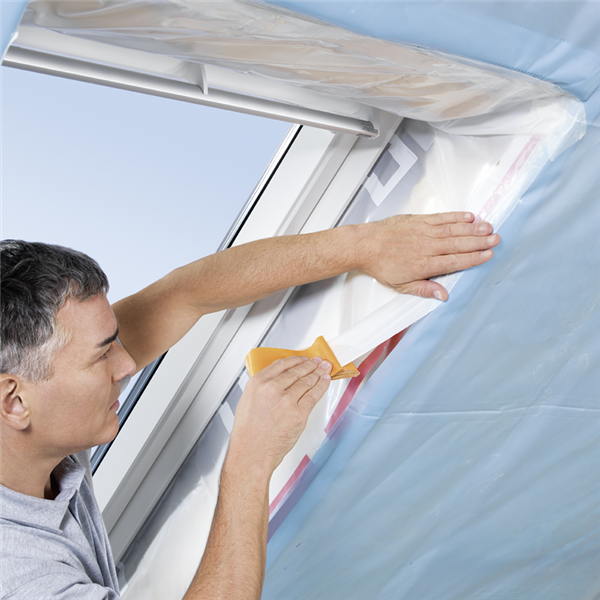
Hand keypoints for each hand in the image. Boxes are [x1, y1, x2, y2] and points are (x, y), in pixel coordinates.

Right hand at [228, 356, 331, 479]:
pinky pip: (314, 395)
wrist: (252, 453)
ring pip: (307, 382)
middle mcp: (272, 389)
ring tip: (324, 369)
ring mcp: (287, 401)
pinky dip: (322, 386)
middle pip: (297, 371)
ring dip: (318, 373)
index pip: (281, 364)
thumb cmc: (248, 433)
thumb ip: (262, 388)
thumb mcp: (247, 401)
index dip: (295, 360)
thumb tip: (278, 381)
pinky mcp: (299, 413)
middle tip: (318, 361)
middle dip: (310, 365)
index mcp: (257, 383)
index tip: (302, 359)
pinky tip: (325, 381)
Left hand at [357, 212, 499, 299]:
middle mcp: (426, 246)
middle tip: (495, 239)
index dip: (473, 258)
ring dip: (472, 228)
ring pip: (452, 229)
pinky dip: (455, 216)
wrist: (365, 245)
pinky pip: (441, 218)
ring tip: (488, 227)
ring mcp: (422, 231)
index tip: (487, 255)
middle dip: (479, 242)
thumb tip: (443, 296)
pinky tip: (468, 216)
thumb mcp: (401, 285)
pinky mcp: (418, 220)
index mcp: (423, 264)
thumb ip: (424, 289)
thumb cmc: (381, 265)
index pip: (454, 261)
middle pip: (458, 244)